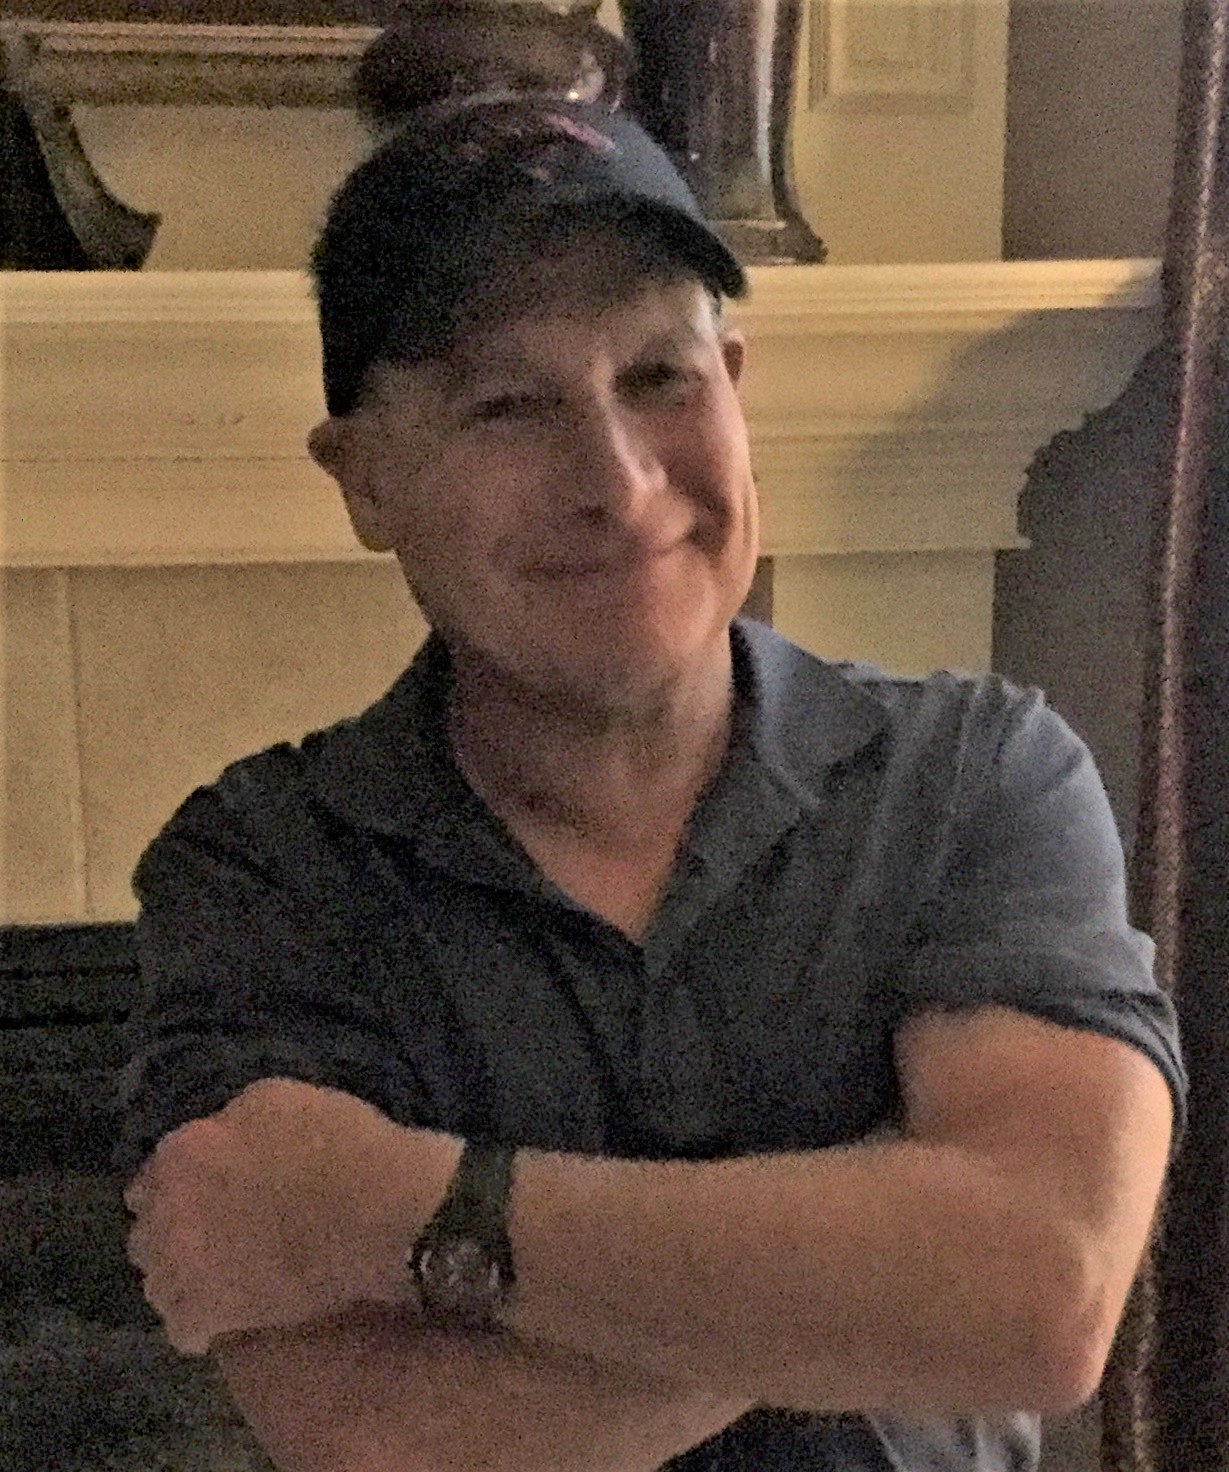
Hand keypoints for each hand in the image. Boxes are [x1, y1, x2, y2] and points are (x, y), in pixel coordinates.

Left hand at [125, 1079, 455, 1353]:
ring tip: (222, 1276)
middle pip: (146, 1232)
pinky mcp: (209, 1317)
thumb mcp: (278, 1099)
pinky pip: (183, 1328)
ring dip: (182, 1277)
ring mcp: (183, 1269)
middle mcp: (167, 1213)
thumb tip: (219, 1140)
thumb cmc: (338, 1144)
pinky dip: (202, 1322)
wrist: (377, 1213)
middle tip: (216, 1232)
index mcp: (182, 1154)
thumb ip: (231, 1123)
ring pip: (157, 1282)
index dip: (181, 1185)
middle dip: (173, 1231)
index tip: (207, 1190)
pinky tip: (230, 1313)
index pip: (150, 1178)